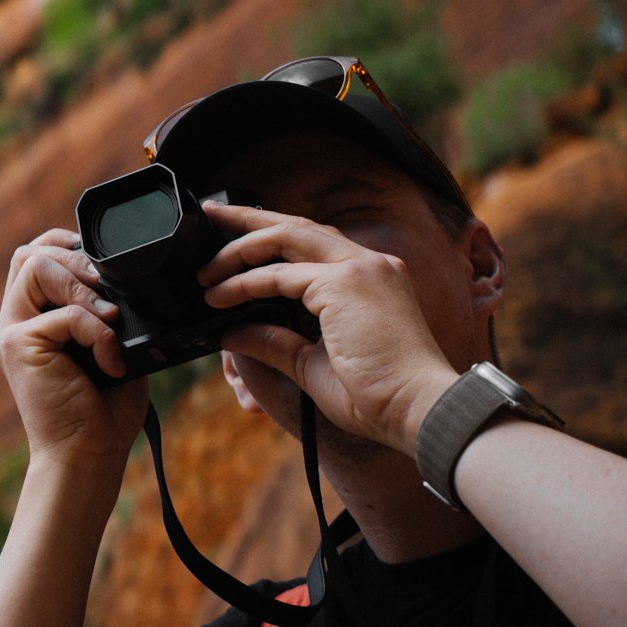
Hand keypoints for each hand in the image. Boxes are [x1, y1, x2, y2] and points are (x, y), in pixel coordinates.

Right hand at [0, 229, 158, 471]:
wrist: (88, 457)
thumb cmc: (103, 411)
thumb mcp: (110, 348)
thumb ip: (105, 312)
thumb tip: (126, 279)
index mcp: (31, 320)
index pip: (35, 255)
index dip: (68, 247)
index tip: (104, 271)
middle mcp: (14, 322)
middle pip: (29, 252)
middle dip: (76, 259)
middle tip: (108, 296)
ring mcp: (11, 332)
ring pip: (35, 264)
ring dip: (81, 285)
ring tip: (109, 320)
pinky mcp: (18, 346)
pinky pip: (64, 314)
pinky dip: (98, 333)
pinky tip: (111, 362)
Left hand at [196, 204, 459, 456]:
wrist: (420, 411)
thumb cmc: (379, 397)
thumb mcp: (314, 366)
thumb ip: (276, 344)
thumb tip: (231, 333)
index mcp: (373, 277)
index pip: (312, 243)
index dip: (270, 239)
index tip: (235, 246)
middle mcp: (370, 264)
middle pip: (296, 226)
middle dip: (248, 219)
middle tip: (211, 215)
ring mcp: (360, 269)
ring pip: (285, 237)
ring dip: (240, 249)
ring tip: (205, 269)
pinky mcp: (346, 284)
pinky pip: (279, 275)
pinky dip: (244, 283)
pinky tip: (218, 297)